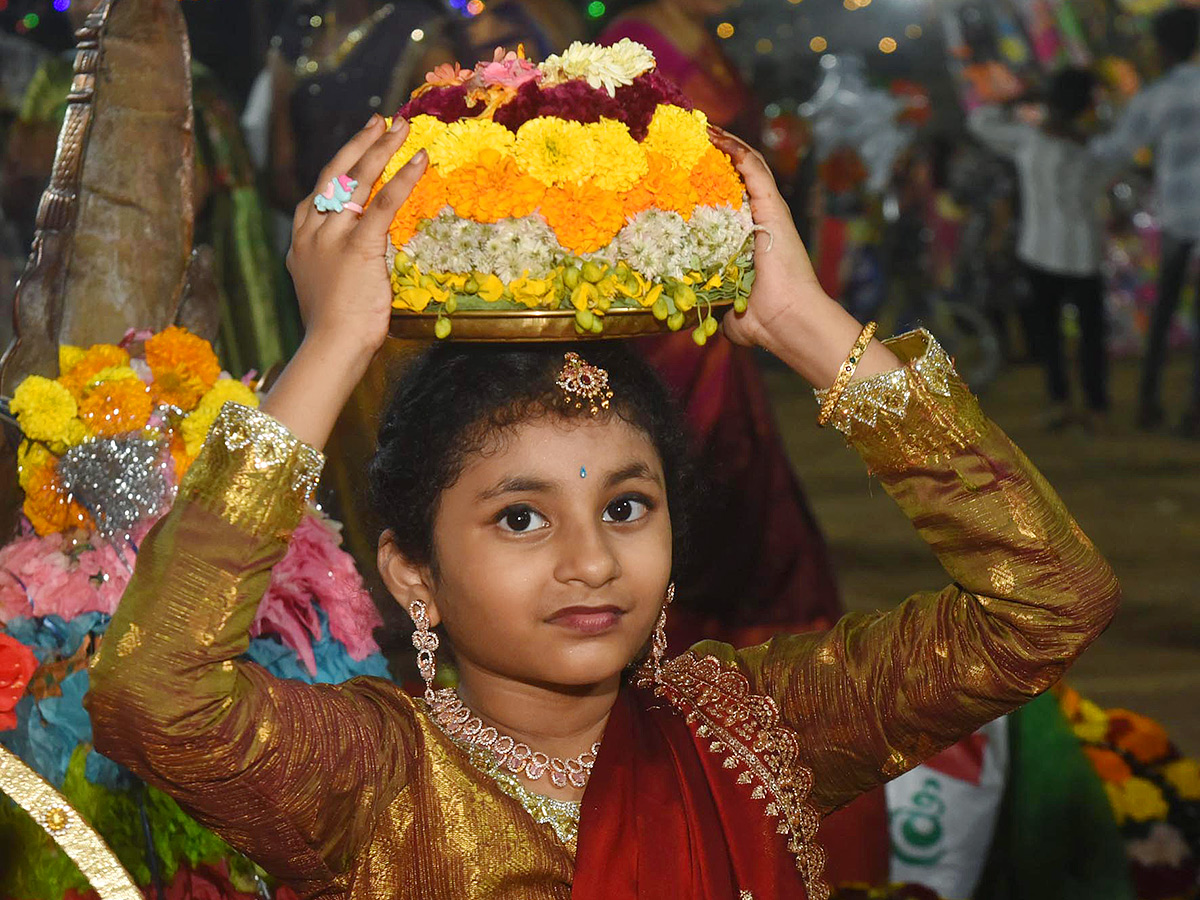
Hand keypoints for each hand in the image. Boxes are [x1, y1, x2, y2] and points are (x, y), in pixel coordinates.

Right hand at [286, 115, 427, 356]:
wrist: (330, 348)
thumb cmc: (333, 332)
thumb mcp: (324, 290)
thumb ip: (333, 268)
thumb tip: (354, 264)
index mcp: (302, 243)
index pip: (320, 194)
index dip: (341, 167)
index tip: (358, 147)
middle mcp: (312, 232)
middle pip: (336, 175)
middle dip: (360, 144)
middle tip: (381, 121)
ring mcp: (331, 237)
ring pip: (357, 180)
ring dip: (382, 149)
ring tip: (402, 128)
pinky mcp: (357, 247)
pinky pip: (382, 204)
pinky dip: (402, 179)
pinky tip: (420, 161)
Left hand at [707, 127, 828, 351]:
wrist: (788, 320)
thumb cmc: (762, 320)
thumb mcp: (727, 310)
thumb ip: (714, 305)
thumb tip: (698, 315)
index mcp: (751, 239)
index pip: (729, 202)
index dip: (709, 183)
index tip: (683, 170)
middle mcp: (762, 220)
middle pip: (738, 177)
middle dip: (715, 155)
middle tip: (689, 138)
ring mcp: (770, 210)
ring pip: (748, 166)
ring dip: (724, 144)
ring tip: (701, 127)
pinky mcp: (773, 206)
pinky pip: (753, 168)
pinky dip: (735, 149)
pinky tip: (716, 134)